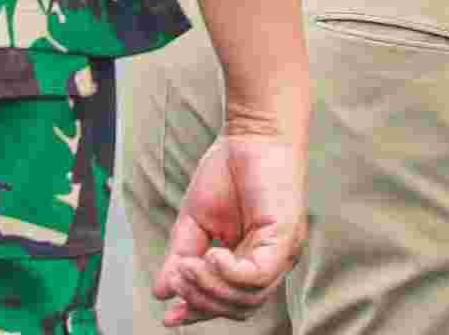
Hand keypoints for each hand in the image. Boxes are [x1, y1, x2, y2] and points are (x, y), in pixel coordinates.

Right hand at [155, 129, 308, 325]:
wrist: (253, 132)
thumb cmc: (230, 170)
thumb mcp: (196, 222)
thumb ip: (182, 257)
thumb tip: (162, 291)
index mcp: (255, 260)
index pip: (231, 302)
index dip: (200, 312)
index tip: (169, 317)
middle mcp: (273, 262)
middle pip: (239, 307)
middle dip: (201, 300)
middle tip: (177, 276)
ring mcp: (284, 252)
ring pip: (248, 297)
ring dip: (210, 287)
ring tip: (188, 265)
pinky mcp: (286, 238)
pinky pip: (257, 276)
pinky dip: (229, 274)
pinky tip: (212, 255)